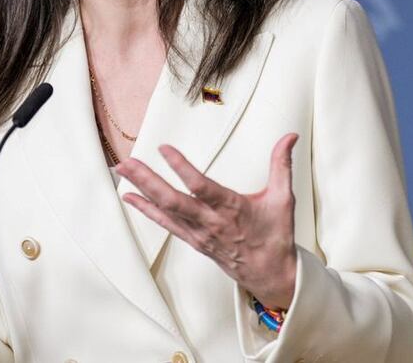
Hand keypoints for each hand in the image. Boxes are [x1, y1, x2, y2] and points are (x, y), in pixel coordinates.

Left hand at [116, 133, 299, 309]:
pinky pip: (166, 224)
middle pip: (172, 200)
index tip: (164, 149)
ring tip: (122, 170)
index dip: (181, 167)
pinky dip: (146, 209)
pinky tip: (130, 196)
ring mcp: (199, 233)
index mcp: (232, 209)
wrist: (271, 276)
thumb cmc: (276, 236)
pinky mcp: (193, 241)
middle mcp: (210, 222)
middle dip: (147, 179)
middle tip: (126, 162)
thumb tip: (290, 137)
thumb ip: (282, 164)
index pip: (201, 186)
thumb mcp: (284, 198)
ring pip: (165, 210)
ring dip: (141, 189)